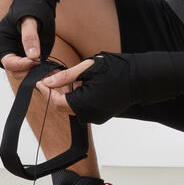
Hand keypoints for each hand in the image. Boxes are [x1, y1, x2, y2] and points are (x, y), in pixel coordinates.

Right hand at [0, 0, 59, 68]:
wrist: (36, 2)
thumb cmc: (30, 8)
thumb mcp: (30, 20)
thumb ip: (30, 37)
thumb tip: (33, 56)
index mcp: (1, 43)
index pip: (8, 62)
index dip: (22, 65)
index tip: (36, 61)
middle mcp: (7, 51)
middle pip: (16, 71)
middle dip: (30, 72)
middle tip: (46, 69)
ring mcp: (18, 55)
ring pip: (24, 73)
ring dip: (37, 74)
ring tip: (52, 71)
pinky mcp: (28, 57)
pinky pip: (33, 69)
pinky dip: (42, 71)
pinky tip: (54, 70)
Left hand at [37, 51, 183, 123]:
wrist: (142, 78)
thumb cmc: (118, 70)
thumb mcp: (88, 68)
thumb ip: (66, 77)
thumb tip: (48, 82)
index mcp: (85, 104)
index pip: (56, 102)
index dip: (47, 91)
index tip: (41, 79)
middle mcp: (90, 115)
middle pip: (63, 107)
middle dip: (56, 92)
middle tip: (53, 75)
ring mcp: (97, 116)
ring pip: (73, 108)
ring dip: (67, 94)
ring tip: (67, 77)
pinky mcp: (102, 114)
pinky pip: (83, 108)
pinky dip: (77, 97)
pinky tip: (79, 84)